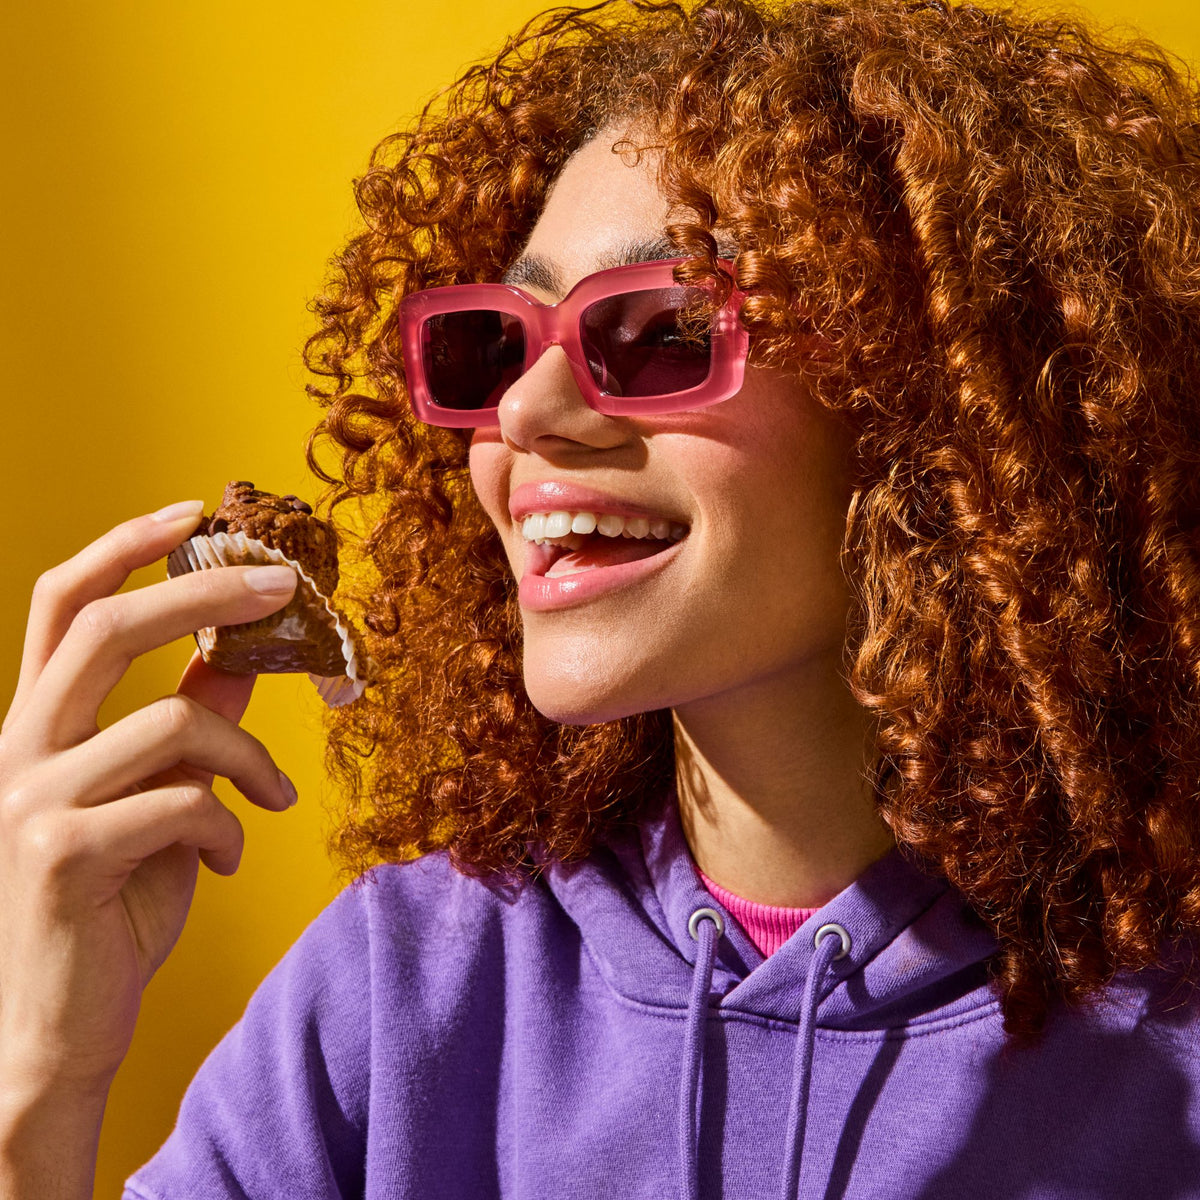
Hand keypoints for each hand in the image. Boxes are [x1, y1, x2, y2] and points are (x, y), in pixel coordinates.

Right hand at [0, 500, 298, 1101]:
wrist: (55, 1031)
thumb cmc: (110, 909)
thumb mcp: (159, 801)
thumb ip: (190, 727)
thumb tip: (243, 656)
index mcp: (36, 728)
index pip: (61, 606)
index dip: (123, 546)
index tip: (194, 511)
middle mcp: (17, 750)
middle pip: (106, 629)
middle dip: (203, 591)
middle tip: (281, 588)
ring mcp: (29, 801)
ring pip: (173, 721)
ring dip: (249, 757)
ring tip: (271, 798)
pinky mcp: (60, 856)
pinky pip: (183, 802)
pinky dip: (231, 826)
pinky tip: (230, 861)